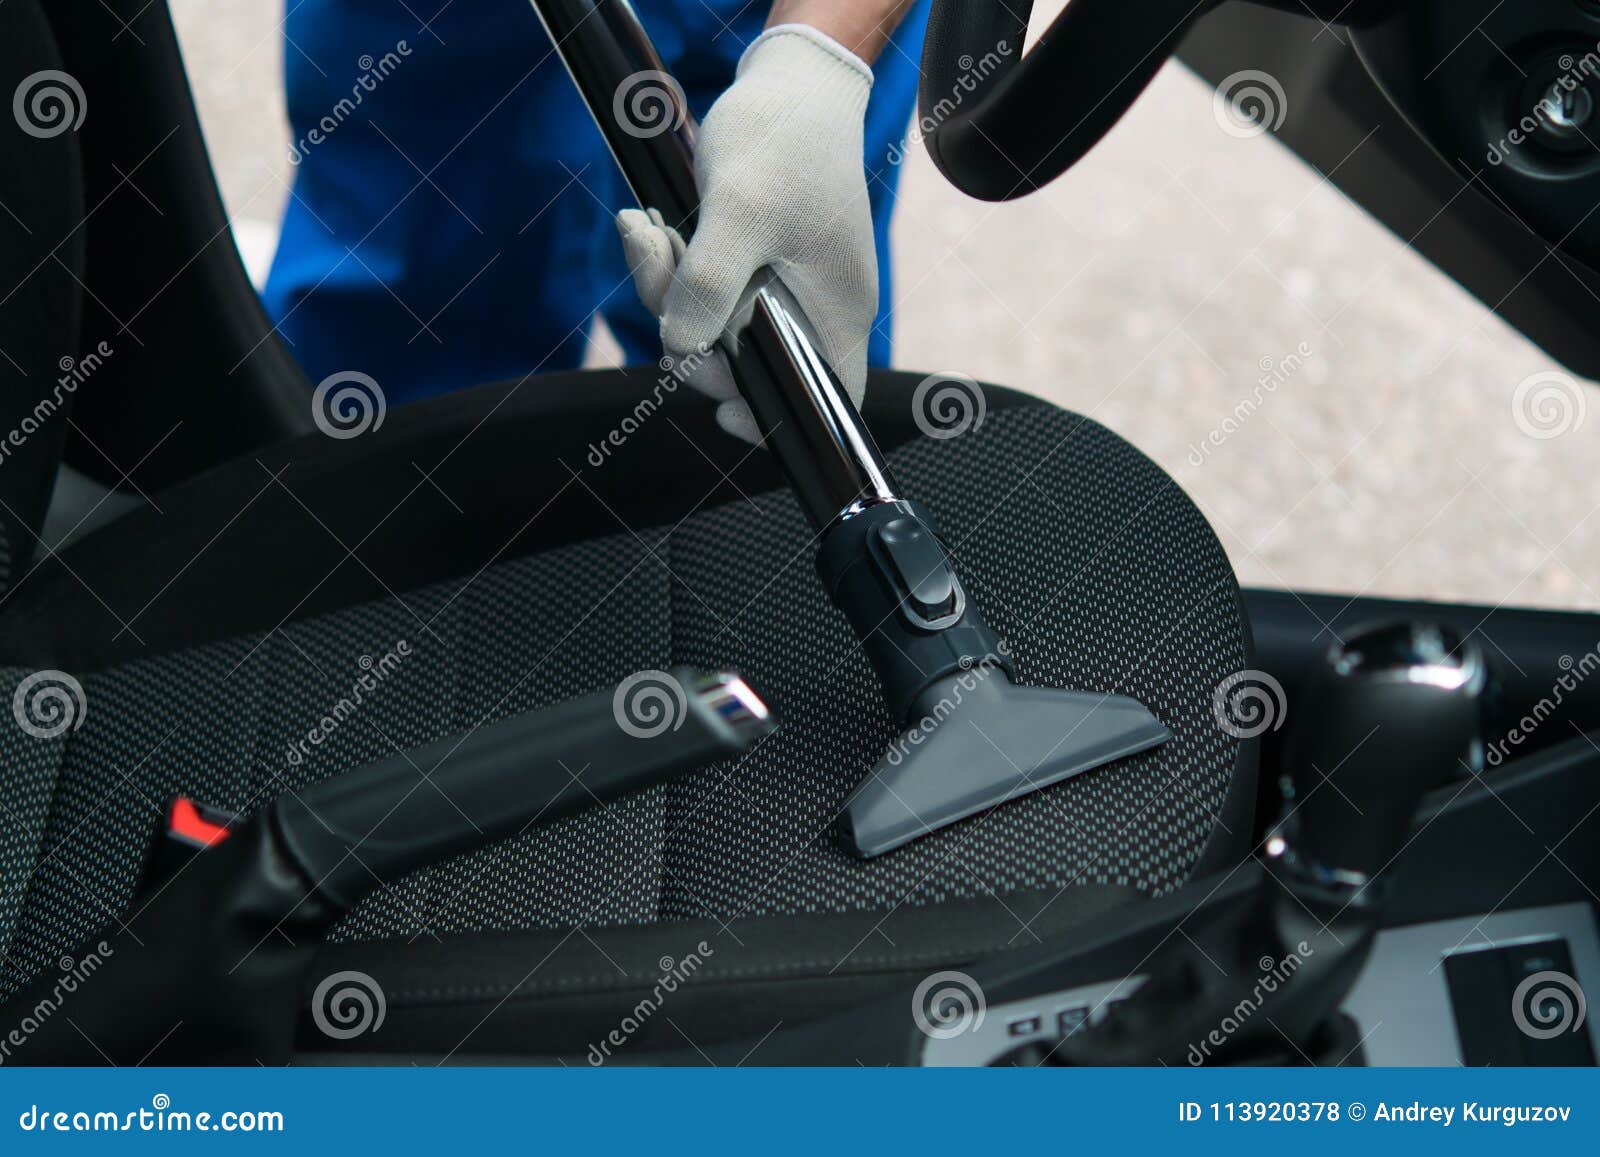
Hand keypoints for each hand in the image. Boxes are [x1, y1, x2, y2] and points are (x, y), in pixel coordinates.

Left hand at [617, 24, 877, 441]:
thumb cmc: (783, 138)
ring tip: (645, 232)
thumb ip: (709, 286)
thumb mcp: (740, 211)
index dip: (780, 422)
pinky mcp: (751, 264)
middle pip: (749, 367)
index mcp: (836, 312)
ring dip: (666, 289)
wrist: (787, 79)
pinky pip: (703, 290)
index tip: (725, 410)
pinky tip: (648, 225)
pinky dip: (671, 266)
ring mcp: (782, 289)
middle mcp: (814, 309)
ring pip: (714, 326)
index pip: (828, 400)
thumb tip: (681, 346)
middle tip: (663, 274)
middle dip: (690, 334)